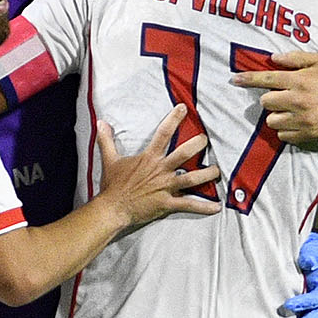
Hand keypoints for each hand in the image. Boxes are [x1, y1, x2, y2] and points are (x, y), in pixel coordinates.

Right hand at [92, 108, 218, 228]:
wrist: (112, 209)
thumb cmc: (112, 185)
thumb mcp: (109, 160)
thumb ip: (106, 141)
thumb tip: (100, 123)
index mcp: (149, 158)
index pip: (163, 133)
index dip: (174, 119)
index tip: (183, 108)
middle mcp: (161, 170)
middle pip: (185, 153)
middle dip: (199, 144)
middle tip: (206, 140)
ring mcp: (166, 187)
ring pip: (193, 178)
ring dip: (209, 174)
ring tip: (217, 171)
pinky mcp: (167, 203)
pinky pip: (189, 204)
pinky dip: (204, 207)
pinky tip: (217, 207)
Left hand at [234, 47, 317, 147]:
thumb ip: (296, 58)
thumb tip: (272, 58)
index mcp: (300, 81)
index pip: (267, 79)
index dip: (248, 79)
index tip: (235, 79)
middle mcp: (298, 100)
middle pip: (265, 102)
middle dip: (270, 99)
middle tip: (284, 97)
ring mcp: (301, 119)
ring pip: (271, 120)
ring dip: (277, 115)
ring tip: (291, 111)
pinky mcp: (305, 134)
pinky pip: (282, 134)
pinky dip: (286, 129)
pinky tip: (296, 121)